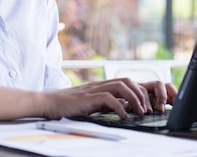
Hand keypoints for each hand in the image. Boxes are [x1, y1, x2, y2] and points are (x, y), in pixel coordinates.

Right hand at [40, 78, 176, 119]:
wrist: (49, 103)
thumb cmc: (68, 105)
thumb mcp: (92, 103)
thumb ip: (107, 103)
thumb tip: (124, 107)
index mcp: (102, 85)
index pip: (126, 82)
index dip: (139, 91)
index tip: (147, 105)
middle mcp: (100, 84)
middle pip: (127, 80)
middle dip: (141, 94)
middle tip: (147, 109)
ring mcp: (94, 89)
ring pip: (121, 86)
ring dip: (134, 98)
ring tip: (140, 112)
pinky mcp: (88, 97)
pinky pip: (108, 98)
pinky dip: (120, 107)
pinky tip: (124, 116)